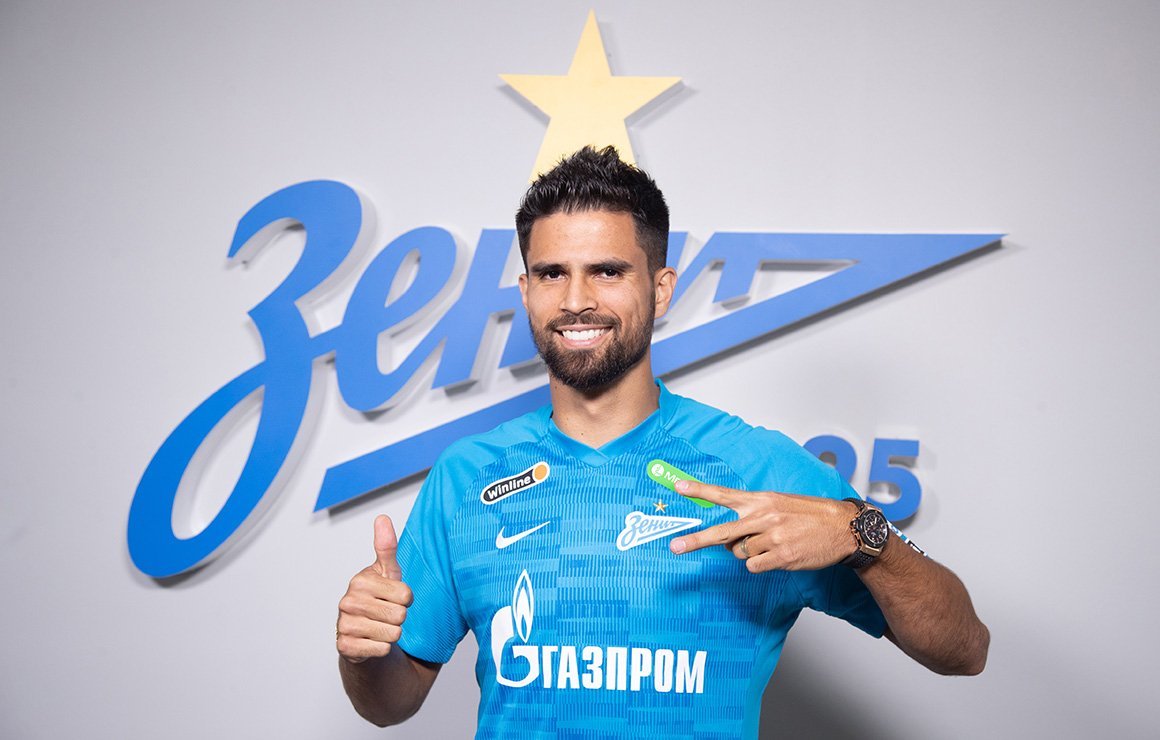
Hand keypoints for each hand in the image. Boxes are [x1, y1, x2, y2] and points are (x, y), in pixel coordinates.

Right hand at [337, 515, 413, 662]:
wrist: (362, 633)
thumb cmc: (379, 599)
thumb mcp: (387, 572)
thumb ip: (386, 547)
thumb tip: (382, 517)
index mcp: (360, 581)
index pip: (406, 595)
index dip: (406, 600)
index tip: (394, 598)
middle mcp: (348, 601)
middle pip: (400, 615)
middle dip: (399, 618)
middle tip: (387, 615)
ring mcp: (344, 625)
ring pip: (392, 633)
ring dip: (391, 634)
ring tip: (380, 627)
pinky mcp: (345, 647)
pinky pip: (381, 649)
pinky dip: (382, 648)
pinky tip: (372, 640)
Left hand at [668, 480, 857, 572]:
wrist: (843, 527)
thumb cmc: (810, 514)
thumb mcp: (779, 503)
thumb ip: (752, 515)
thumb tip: (729, 537)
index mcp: (761, 499)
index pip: (724, 494)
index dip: (699, 491)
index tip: (677, 487)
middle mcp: (763, 517)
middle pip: (721, 532)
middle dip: (695, 540)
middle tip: (675, 546)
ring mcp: (772, 538)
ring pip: (739, 553)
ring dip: (748, 552)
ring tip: (771, 543)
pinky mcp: (781, 557)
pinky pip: (754, 566)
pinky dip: (759, 564)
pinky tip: (776, 555)